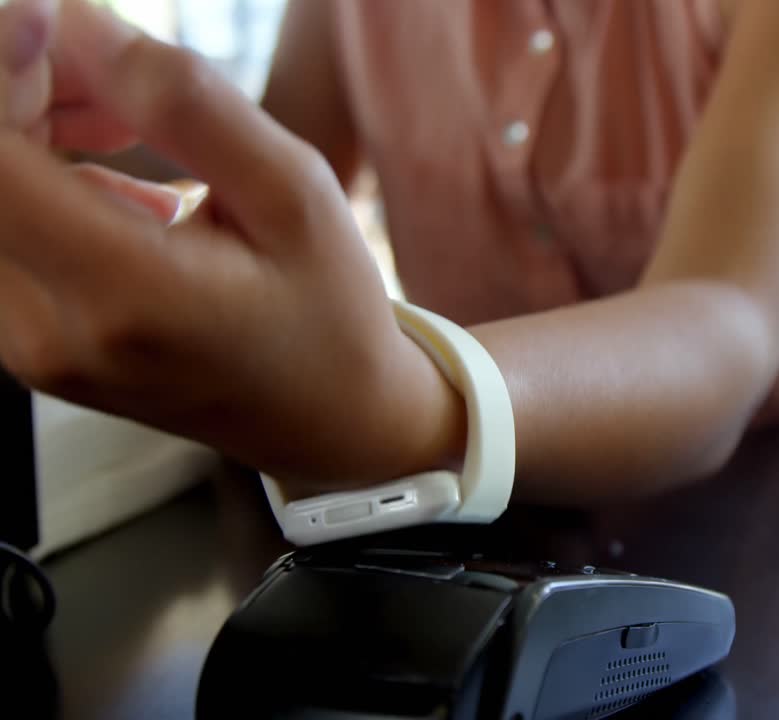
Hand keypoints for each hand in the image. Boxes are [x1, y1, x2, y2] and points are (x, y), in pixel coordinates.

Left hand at [0, 1, 462, 493]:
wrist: (326, 421)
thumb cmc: (327, 311)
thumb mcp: (294, 194)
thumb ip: (189, 104)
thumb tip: (79, 25)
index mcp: (129, 296)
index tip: (49, 14)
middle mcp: (53, 333)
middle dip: (21, 85)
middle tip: (110, 63)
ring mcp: (30, 347)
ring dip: (28, 124)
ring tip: (125, 118)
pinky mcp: (27, 343)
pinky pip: (2, 228)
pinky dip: (37, 173)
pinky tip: (117, 174)